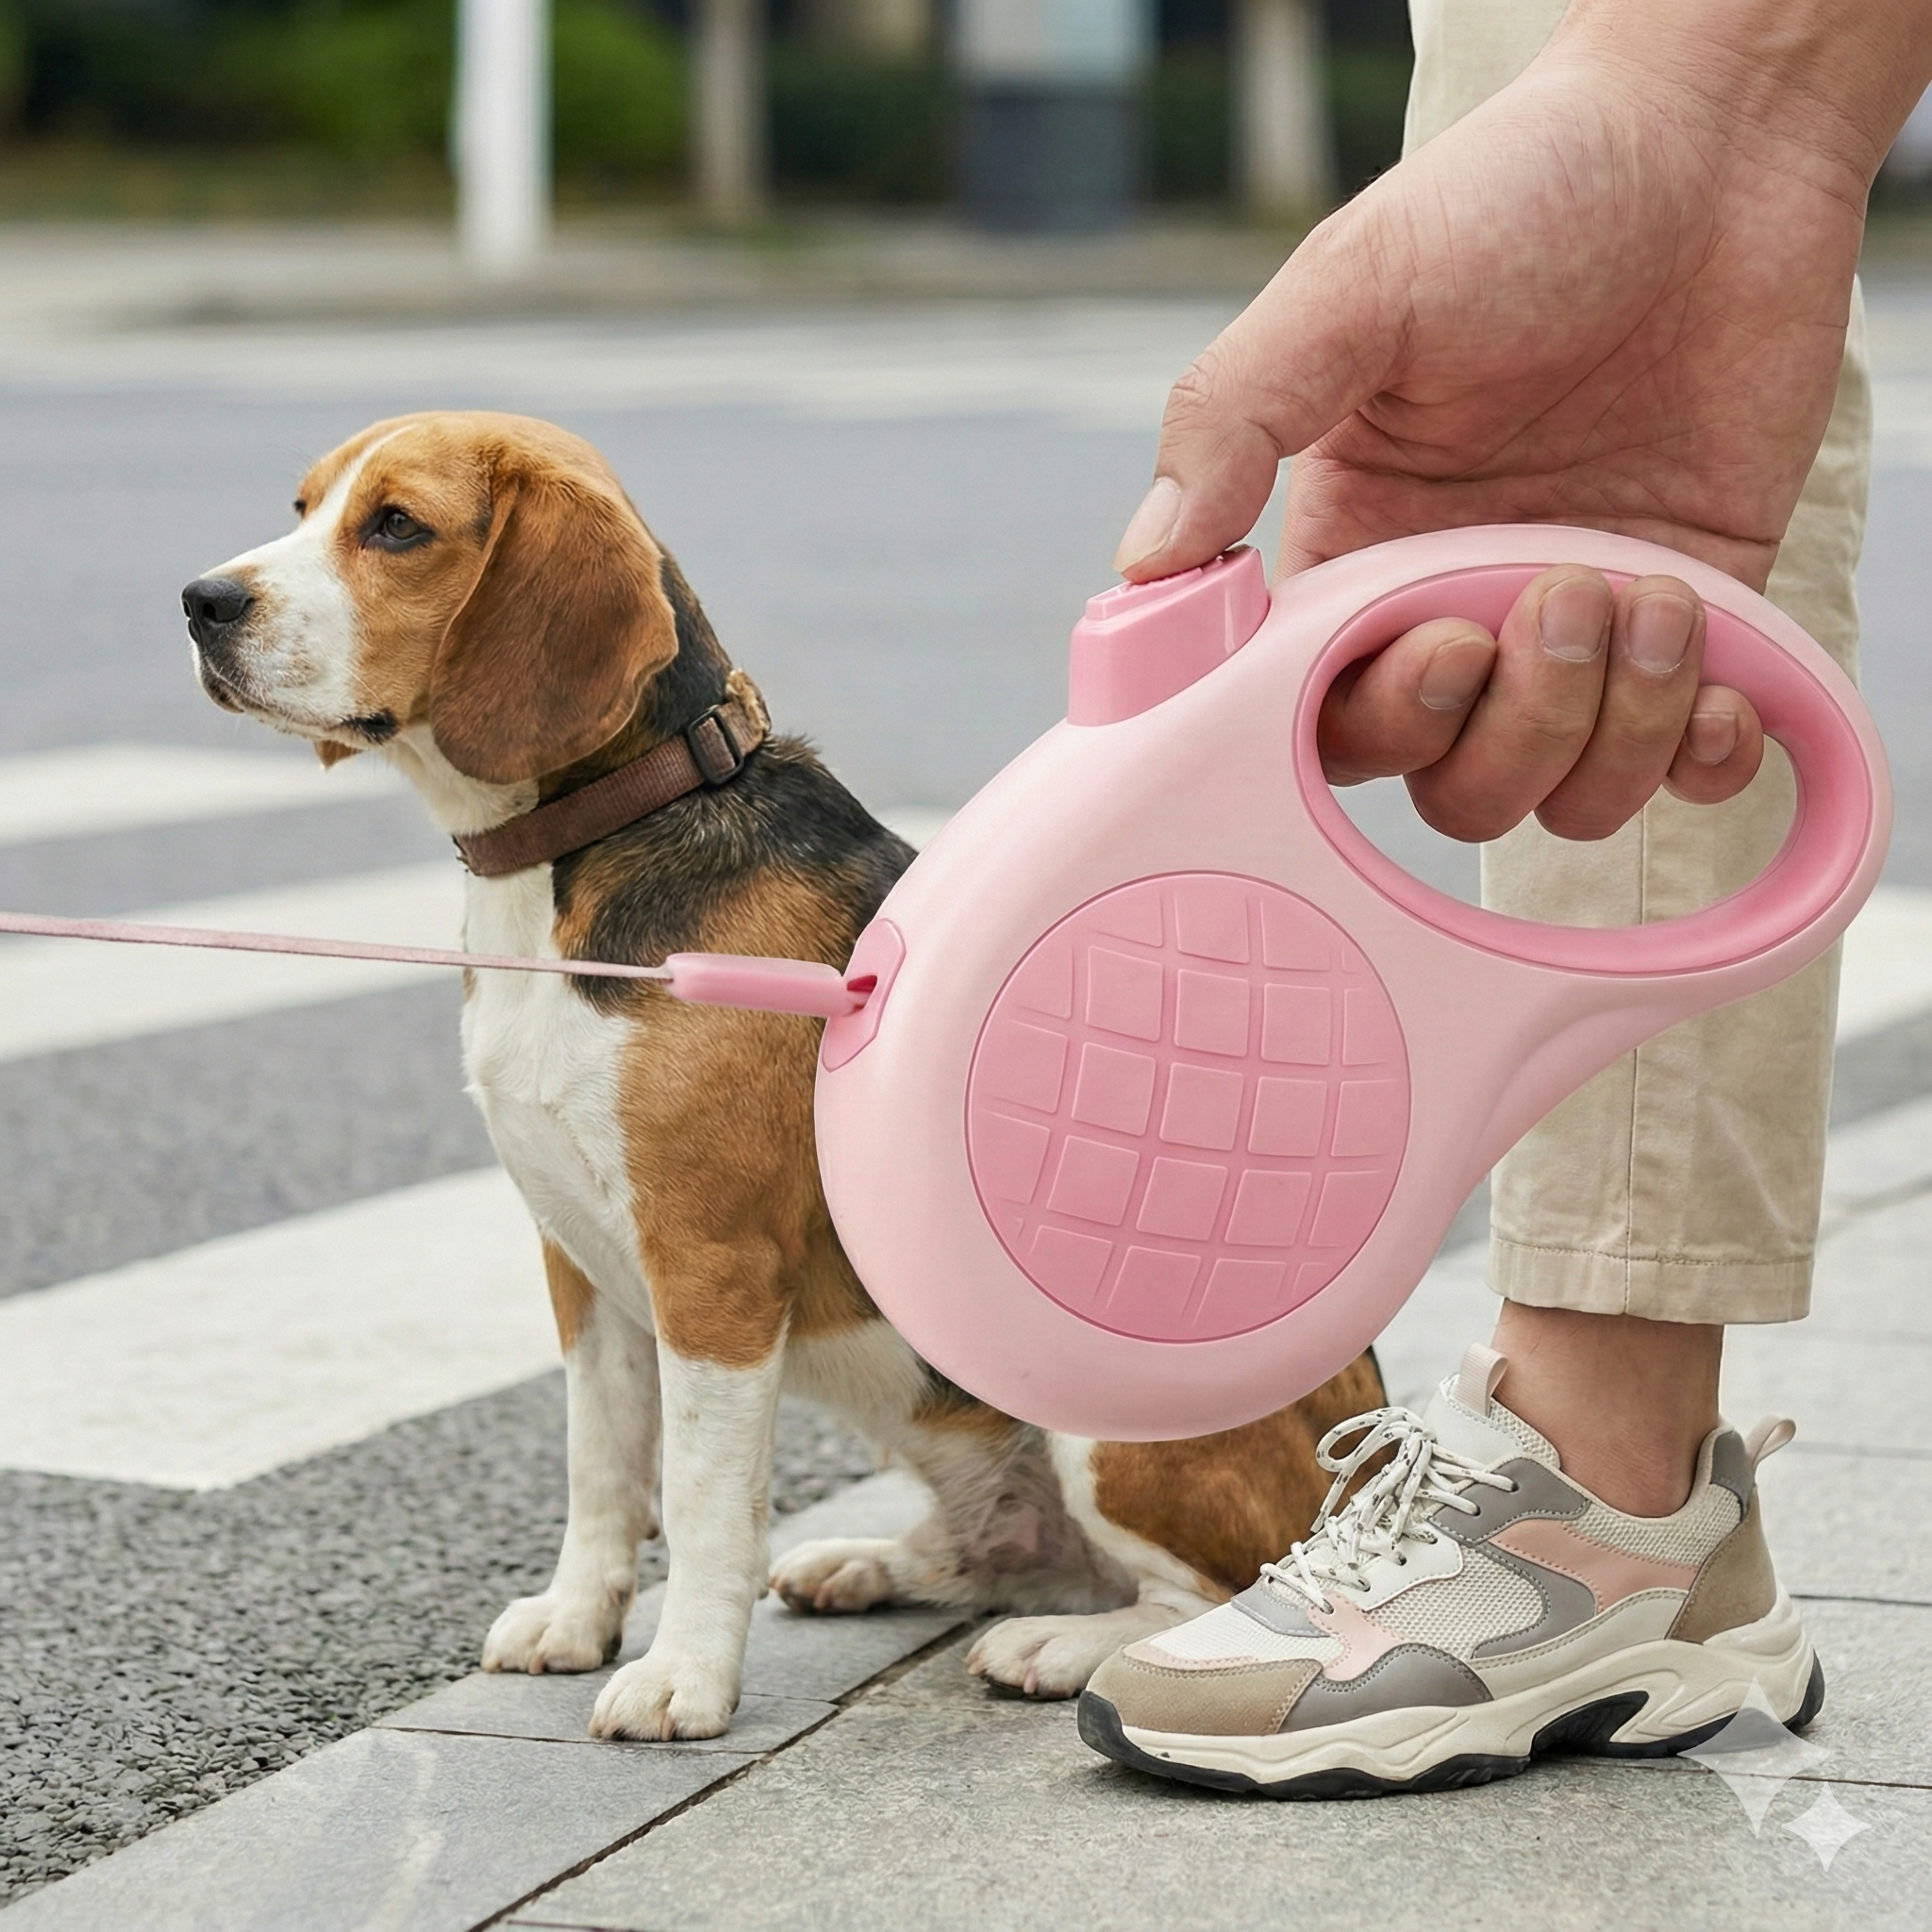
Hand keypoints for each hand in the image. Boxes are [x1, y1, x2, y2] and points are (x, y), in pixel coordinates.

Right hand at [1114, 0, 1922, 837]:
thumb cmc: (1518, 198)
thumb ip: (1234, 420)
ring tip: (1651, 597)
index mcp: (1354, 559)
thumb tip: (1143, 565)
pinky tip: (1719, 683)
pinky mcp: (1694, 630)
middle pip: (1447, 784)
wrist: (1716, 144)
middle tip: (1558, 592)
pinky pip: (1684, 770)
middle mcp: (1455, 614)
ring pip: (1563, 796)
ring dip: (1615, 731)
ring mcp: (1574, 634)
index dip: (1380, 723)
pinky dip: (1702, 758)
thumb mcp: (1351, 291)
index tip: (1441, 644)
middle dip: (1510, 728)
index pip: (1324, 721)